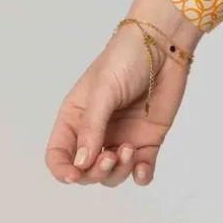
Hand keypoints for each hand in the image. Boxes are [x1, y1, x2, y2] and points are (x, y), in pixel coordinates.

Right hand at [44, 20, 191, 187]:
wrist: (164, 45)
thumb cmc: (126, 59)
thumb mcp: (103, 90)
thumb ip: (92, 127)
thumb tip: (81, 164)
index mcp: (76, 118)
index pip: (58, 155)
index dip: (62, 170)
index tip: (75, 174)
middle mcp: (96, 132)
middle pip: (85, 171)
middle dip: (95, 172)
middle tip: (111, 156)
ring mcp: (122, 137)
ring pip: (112, 175)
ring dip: (118, 172)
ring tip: (130, 150)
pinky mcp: (147, 140)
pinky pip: (141, 170)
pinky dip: (140, 176)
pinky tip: (142, 170)